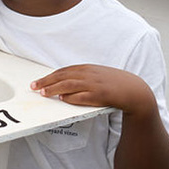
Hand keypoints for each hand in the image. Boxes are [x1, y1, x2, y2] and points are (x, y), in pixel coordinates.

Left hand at [31, 64, 155, 115]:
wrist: (135, 90)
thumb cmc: (114, 83)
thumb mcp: (97, 75)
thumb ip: (82, 77)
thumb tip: (65, 83)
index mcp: (87, 68)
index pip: (63, 71)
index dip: (49, 77)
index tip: (37, 82)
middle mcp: (89, 74)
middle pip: (62, 77)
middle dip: (46, 82)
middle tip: (34, 87)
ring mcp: (94, 84)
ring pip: (69, 85)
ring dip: (54, 89)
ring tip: (43, 93)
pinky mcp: (100, 95)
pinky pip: (82, 96)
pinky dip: (71, 97)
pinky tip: (62, 99)